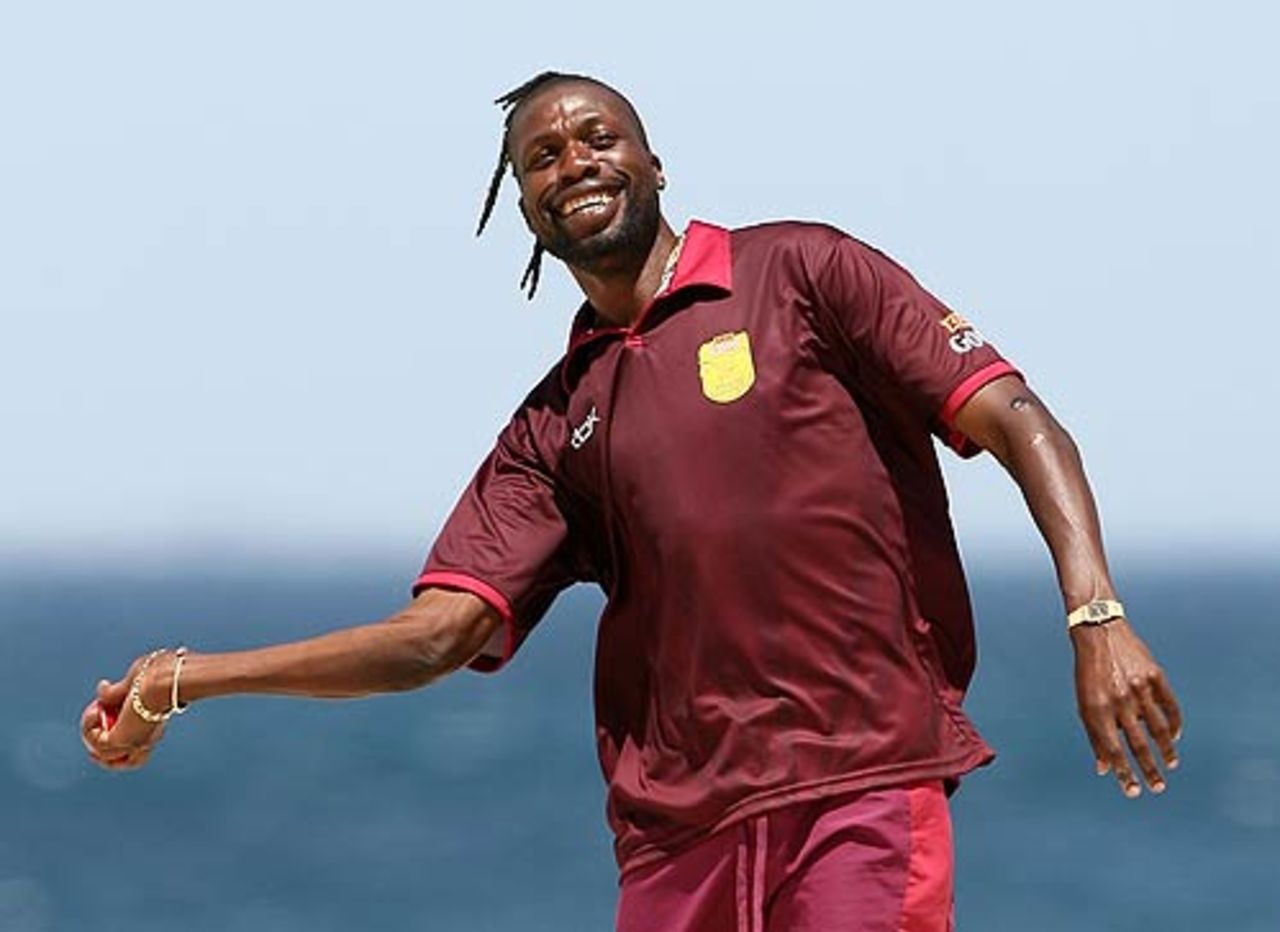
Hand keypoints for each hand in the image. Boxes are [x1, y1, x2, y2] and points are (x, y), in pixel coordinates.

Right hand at [79, 654, 170, 770]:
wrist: (165, 679)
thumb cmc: (159, 675)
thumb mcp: (133, 684)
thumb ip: (116, 691)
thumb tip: (102, 689)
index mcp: (153, 726)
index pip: (137, 744)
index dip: (118, 734)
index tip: (106, 715)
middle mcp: (146, 739)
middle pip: (124, 761)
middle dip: (101, 750)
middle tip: (94, 725)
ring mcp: (134, 743)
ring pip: (103, 754)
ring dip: (91, 731)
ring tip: (95, 710)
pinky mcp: (120, 741)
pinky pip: (96, 743)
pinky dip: (89, 728)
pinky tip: (96, 710)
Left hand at [1070, 618, 1181, 796]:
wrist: (1098, 631)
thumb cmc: (1088, 673)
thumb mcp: (1084, 702)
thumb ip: (1094, 735)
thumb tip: (1103, 769)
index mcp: (1096, 709)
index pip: (1113, 750)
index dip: (1124, 773)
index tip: (1134, 792)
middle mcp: (1118, 701)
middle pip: (1138, 744)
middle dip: (1149, 770)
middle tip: (1158, 788)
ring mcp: (1138, 688)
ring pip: (1158, 728)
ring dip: (1166, 751)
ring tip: (1170, 766)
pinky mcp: (1155, 675)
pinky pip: (1170, 706)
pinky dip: (1174, 724)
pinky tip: (1175, 737)